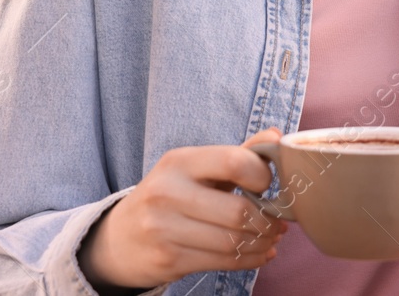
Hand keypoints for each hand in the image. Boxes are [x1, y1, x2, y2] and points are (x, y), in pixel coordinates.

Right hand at [78, 128, 286, 291]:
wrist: (118, 239)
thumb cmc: (170, 196)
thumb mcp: (196, 168)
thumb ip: (238, 153)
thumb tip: (277, 137)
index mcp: (179, 162)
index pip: (235, 162)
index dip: (262, 175)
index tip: (268, 185)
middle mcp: (167, 193)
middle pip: (238, 211)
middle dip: (268, 220)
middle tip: (280, 222)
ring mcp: (163, 229)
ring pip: (232, 241)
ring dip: (262, 242)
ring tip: (272, 238)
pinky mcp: (167, 260)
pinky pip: (222, 262)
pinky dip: (249, 259)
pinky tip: (260, 253)